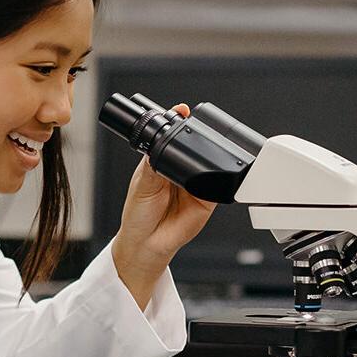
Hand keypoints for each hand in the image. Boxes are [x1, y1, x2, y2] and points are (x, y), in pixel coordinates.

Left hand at [112, 104, 215, 308]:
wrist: (147, 245)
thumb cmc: (138, 216)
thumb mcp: (142, 184)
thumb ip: (155, 164)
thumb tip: (164, 145)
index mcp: (160, 163)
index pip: (172, 138)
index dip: (178, 123)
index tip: (182, 111)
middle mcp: (180, 172)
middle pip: (192, 148)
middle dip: (194, 142)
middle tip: (190, 138)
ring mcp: (195, 185)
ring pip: (207, 164)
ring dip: (205, 162)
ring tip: (190, 172)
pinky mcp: (208, 200)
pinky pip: (218, 186)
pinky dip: (216, 182)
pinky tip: (203, 185)